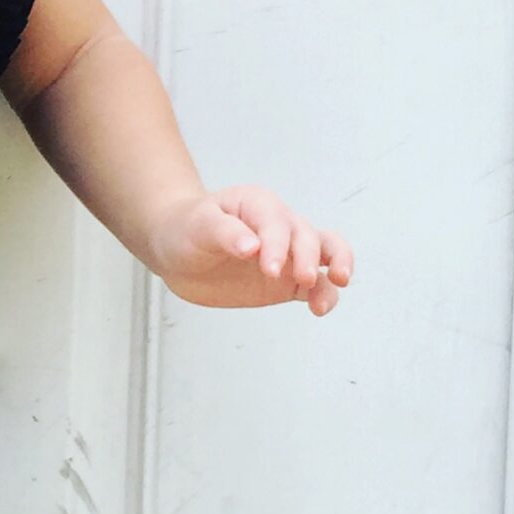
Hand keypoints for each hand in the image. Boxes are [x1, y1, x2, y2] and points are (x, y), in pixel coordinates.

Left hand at [148, 185, 352, 315]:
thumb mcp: (198, 226)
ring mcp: (287, 254)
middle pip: (308, 236)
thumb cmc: (187, 228)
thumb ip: (224, 233)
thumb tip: (252, 246)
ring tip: (336, 285)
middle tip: (302, 279)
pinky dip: (325, 295)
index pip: (277, 223)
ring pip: (327, 253)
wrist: (176, 250)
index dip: (278, 245)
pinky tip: (320, 308)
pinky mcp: (286, 281)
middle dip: (309, 258)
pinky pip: (316, 286)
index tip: (270, 269)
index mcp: (259, 205)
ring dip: (337, 266)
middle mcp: (280, 226)